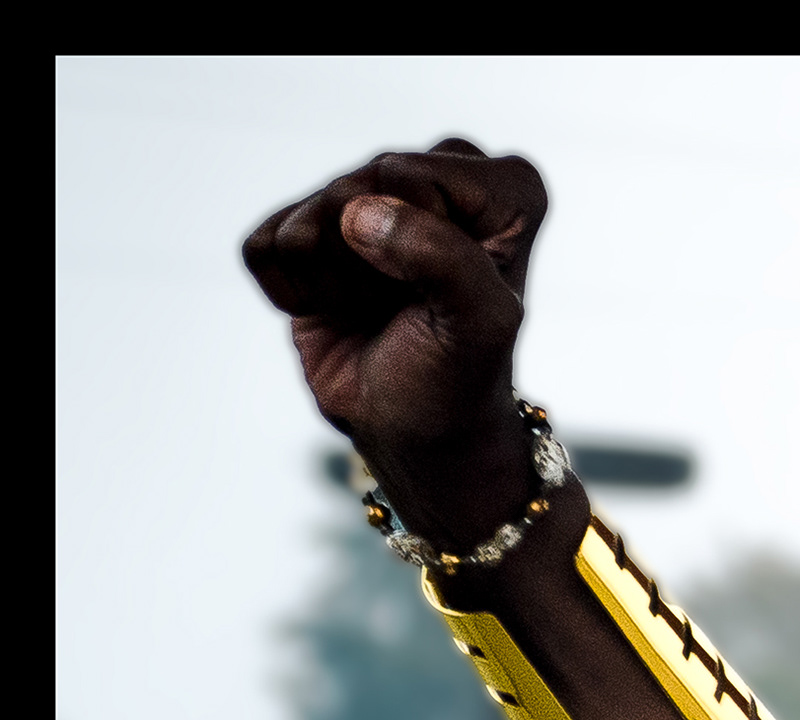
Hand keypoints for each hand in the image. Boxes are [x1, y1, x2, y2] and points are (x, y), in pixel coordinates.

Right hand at [243, 140, 548, 550]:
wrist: (414, 430)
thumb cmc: (459, 378)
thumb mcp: (482, 326)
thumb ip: (445, 258)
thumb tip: (360, 213)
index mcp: (504, 190)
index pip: (410, 175)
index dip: (417, 244)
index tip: (445, 295)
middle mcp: (434, 179)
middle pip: (351, 190)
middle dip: (367, 267)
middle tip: (402, 309)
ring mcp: (365, 197)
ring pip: (303, 221)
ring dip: (331, 283)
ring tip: (372, 310)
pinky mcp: (302, 228)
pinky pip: (263, 245)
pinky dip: (291, 292)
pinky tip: (333, 309)